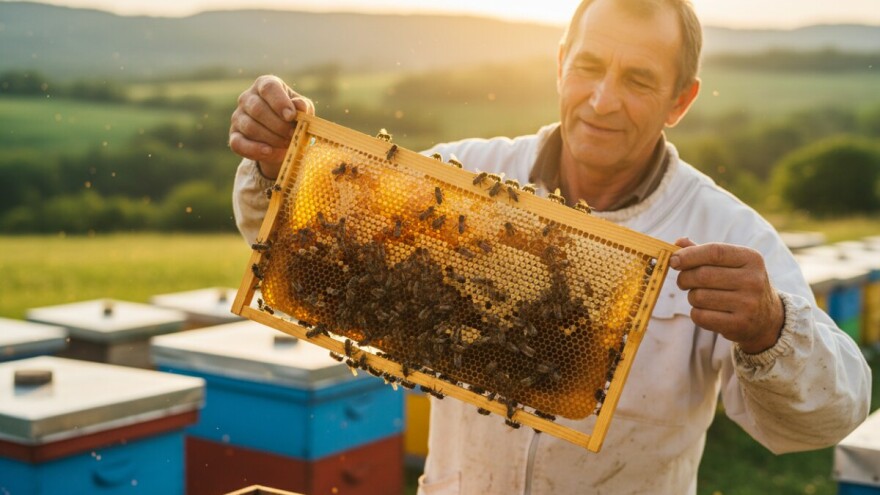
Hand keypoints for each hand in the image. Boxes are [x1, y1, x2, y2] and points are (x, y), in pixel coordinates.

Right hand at [229, 75, 314, 178]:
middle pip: (258, 109)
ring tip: (287, 144)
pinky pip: (238, 143)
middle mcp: (247, 97)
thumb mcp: (303, 109)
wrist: (282, 138)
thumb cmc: (293, 118)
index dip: (279, 102)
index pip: (268, 87)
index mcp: (265, 85)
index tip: (291, 116)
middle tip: (293, 135)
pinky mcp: (234, 135)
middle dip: (279, 125)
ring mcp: (238, 116)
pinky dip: (254, 149)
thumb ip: (302, 106)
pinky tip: (268, 151)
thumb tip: (299, 106)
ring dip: (271, 138)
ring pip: (250, 127)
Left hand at [670, 238, 783, 353]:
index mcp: (751, 259)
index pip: (714, 252)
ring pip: (698, 297)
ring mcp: (748, 304)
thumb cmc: (740, 284)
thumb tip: (678, 242)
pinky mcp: (739, 325)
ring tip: (701, 297)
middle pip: (702, 275)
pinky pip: (700, 316)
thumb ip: (705, 252)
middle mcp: (753, 280)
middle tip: (684, 281)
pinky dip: (696, 313)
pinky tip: (707, 311)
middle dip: (685, 278)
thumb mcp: (731, 263)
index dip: (689, 255)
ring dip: (691, 296)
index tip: (673, 260)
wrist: (767, 318)